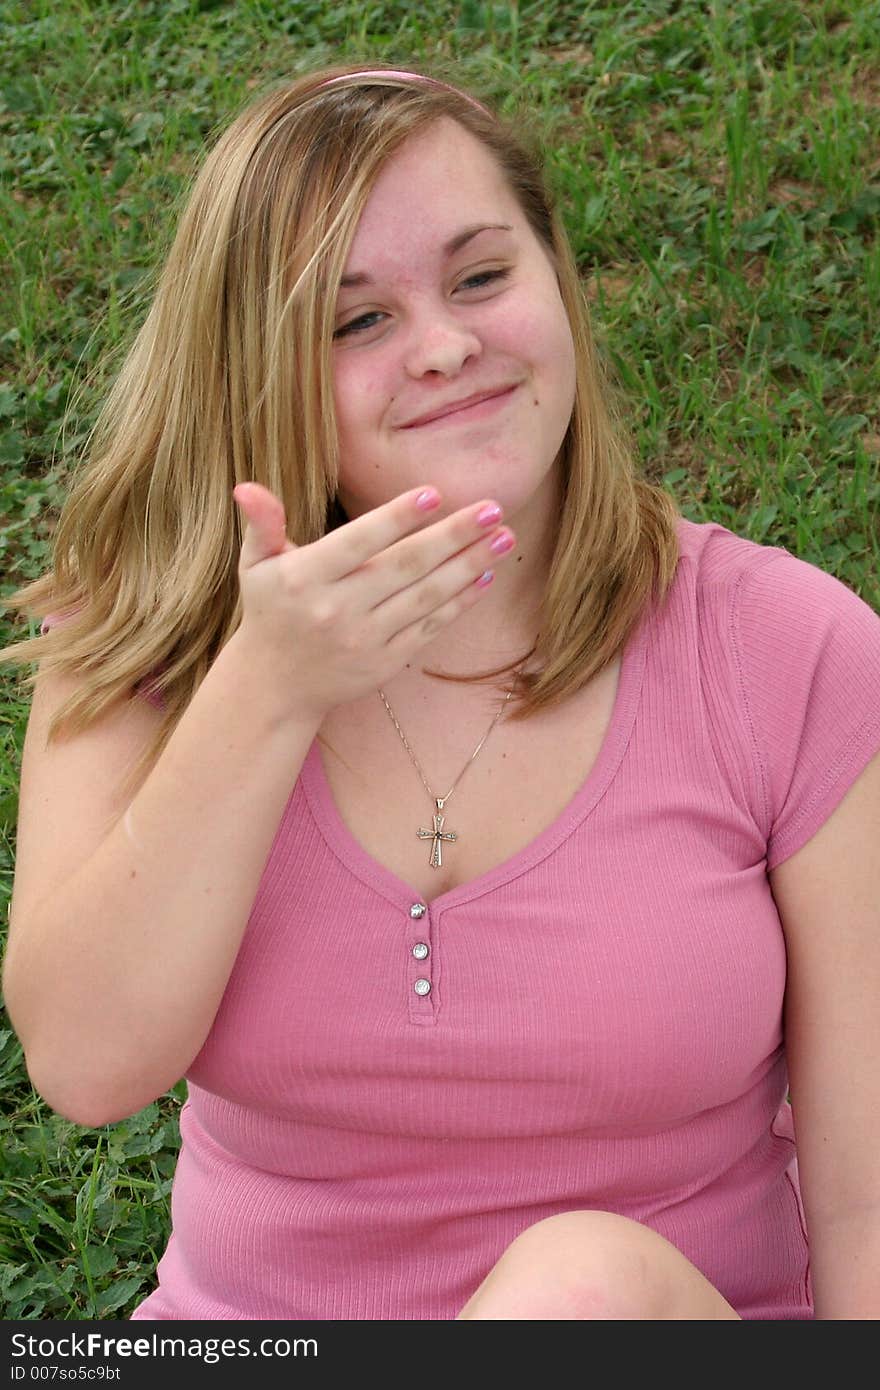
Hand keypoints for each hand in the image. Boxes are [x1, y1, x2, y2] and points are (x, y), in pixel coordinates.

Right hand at [231, 482, 515, 723]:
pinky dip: (460, 602)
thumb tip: (247, 488)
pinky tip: (485, 575)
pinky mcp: (386, 662)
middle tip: (492, 509)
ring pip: (426, 597)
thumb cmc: (270, 610)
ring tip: (504, 537)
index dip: (396, 519)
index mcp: (305, 579)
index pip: (358, 543)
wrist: (276, 685)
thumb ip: (262, 525)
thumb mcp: (256, 566)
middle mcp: (337, 610)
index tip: (433, 493)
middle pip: (404, 567)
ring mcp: (365, 639)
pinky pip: (429, 627)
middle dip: (452, 537)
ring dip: (470, 566)